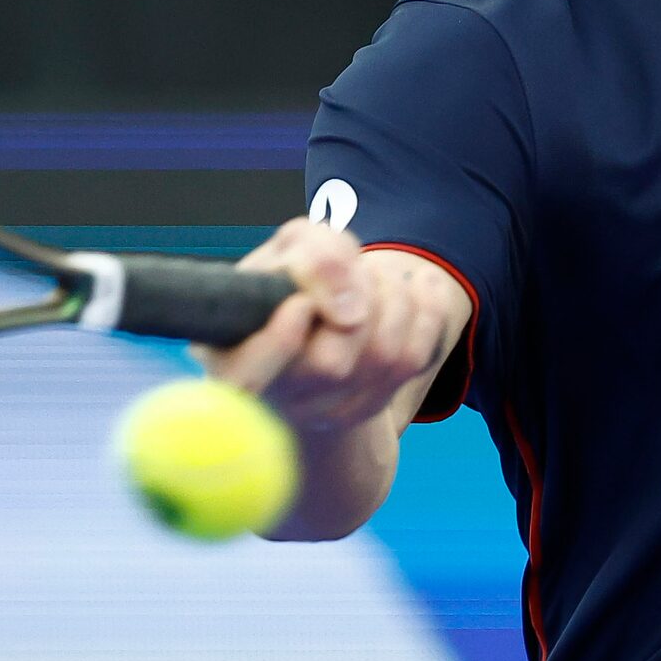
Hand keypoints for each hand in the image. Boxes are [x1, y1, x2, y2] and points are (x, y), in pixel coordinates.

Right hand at [196, 219, 459, 436]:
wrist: (317, 314)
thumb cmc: (290, 277)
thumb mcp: (291, 248)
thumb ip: (313, 257)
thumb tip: (351, 307)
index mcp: (231, 360)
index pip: (248, 375)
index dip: (279, 341)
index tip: (300, 303)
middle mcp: (276, 399)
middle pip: (331, 364)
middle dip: (357, 296)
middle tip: (355, 270)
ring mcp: (324, 412)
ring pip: (383, 358)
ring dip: (392, 296)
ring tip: (378, 275)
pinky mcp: (368, 406)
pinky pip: (416, 359)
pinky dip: (428, 310)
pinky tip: (420, 285)